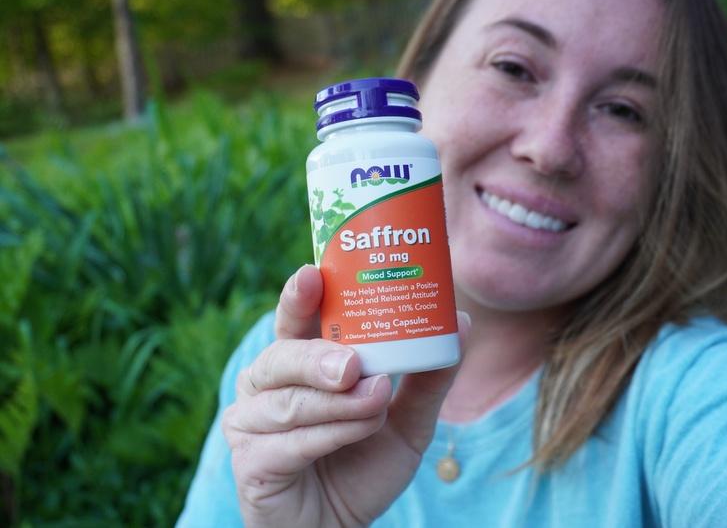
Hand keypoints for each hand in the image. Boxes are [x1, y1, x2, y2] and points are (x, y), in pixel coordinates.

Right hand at [222, 265, 467, 526]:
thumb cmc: (363, 465)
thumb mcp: (406, 419)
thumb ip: (427, 376)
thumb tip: (462, 321)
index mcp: (297, 364)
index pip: (294, 321)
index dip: (298, 296)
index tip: (313, 274)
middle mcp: (265, 386)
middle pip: (281, 357)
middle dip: (317, 357)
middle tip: (353, 363)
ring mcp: (251, 425)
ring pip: (289, 401)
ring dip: (337, 404)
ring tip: (376, 401)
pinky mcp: (251, 464)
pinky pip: (289, 443)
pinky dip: (329, 436)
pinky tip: (358, 434)